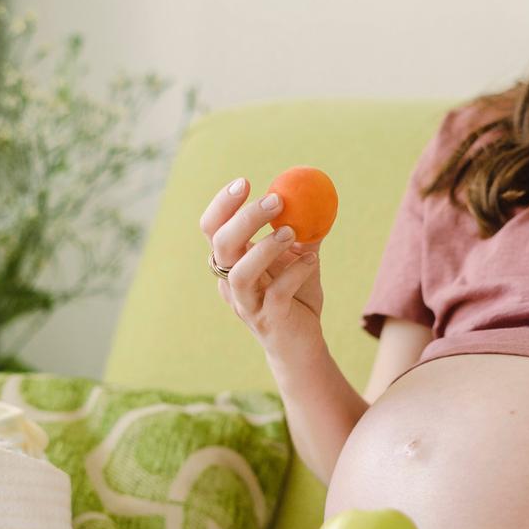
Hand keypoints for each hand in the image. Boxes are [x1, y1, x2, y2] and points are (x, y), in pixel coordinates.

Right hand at [200, 177, 325, 354]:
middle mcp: (232, 283)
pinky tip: (312, 260)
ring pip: (241, 273)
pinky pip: (277, 294)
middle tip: (274, 201)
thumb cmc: (297, 298)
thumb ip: (303, 229)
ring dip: (265, 247)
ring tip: (292, 233)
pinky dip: (295, 272)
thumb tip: (315, 194)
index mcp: (232, 263)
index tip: (244, 182)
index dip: (223, 205)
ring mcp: (248, 304)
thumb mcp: (300, 257)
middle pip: (221, 245)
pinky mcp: (269, 321)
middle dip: (244, 218)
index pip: (212, 229)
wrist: (303, 345)